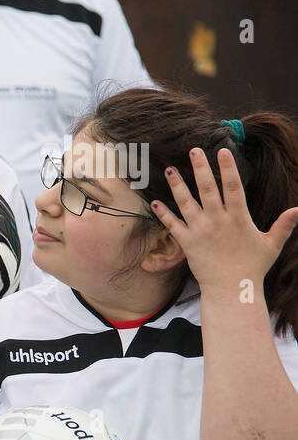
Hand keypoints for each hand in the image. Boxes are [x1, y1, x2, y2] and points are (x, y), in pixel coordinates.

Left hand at [153, 147, 297, 294]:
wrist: (232, 289)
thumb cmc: (253, 267)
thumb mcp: (272, 244)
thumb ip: (284, 225)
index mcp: (239, 218)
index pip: (234, 187)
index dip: (228, 168)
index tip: (222, 151)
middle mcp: (218, 221)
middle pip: (207, 189)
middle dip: (200, 168)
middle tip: (193, 150)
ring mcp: (200, 231)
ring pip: (186, 203)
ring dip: (177, 186)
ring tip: (169, 170)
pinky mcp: (187, 243)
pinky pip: (172, 225)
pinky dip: (163, 214)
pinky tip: (155, 202)